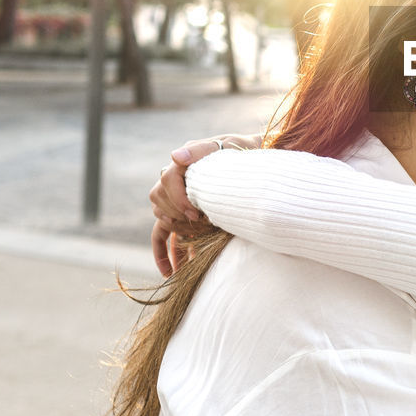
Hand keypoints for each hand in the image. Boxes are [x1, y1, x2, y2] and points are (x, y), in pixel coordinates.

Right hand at [149, 135, 252, 275]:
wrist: (256, 162)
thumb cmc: (244, 152)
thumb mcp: (229, 144)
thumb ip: (201, 150)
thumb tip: (175, 156)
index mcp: (184, 162)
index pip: (167, 179)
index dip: (179, 197)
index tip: (195, 211)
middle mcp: (175, 180)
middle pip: (159, 199)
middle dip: (179, 215)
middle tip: (201, 224)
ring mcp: (177, 199)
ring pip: (161, 219)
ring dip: (175, 233)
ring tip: (193, 246)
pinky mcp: (184, 216)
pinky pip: (163, 236)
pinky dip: (165, 253)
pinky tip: (172, 271)